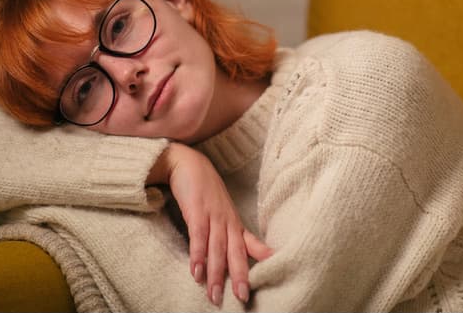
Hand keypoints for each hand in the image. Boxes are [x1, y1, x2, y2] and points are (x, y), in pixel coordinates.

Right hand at [155, 143, 272, 305]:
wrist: (188, 163)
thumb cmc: (206, 191)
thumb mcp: (222, 212)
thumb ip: (230, 233)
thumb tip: (236, 254)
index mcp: (234, 223)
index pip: (251, 244)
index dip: (262, 259)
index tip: (274, 276)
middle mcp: (227, 221)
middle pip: (236, 252)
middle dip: (239, 276)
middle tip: (243, 298)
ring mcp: (212, 216)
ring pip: (217, 249)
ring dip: (215, 274)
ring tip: (215, 296)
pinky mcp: (196, 211)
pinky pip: (197, 237)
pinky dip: (197, 255)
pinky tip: (196, 272)